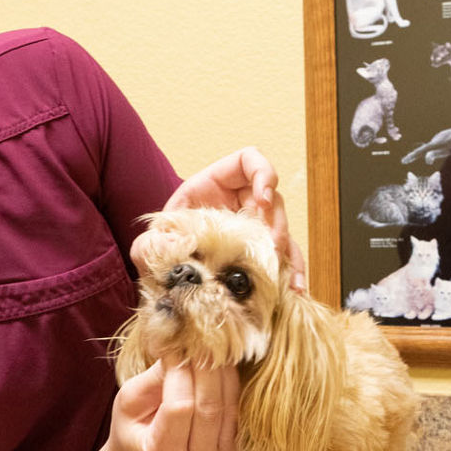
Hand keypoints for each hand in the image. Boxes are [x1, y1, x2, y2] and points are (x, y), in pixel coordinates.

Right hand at [110, 355, 238, 450]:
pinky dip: (229, 381)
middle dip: (204, 367)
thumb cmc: (132, 426)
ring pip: (227, 406)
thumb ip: (155, 378)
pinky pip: (236, 408)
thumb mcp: (130, 401)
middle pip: (209, 407)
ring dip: (221, 371)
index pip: (179, 407)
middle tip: (198, 338)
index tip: (175, 346)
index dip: (179, 373)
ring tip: (209, 346)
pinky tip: (219, 363)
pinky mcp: (233, 448)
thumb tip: (181, 345)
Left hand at [149, 147, 306, 290]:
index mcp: (222, 181)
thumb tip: (169, 248)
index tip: (262, 198)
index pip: (250, 160)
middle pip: (274, 200)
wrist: (171, 256)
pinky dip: (290, 272)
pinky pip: (282, 257)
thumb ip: (157, 237)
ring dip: (288, 251)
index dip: (263, 173)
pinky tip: (294, 289)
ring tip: (289, 275)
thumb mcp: (159, 228)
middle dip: (277, 223)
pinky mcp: (260, 249)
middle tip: (272, 244)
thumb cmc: (168, 233)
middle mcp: (244, 199)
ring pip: (284, 230)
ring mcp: (256, 224)